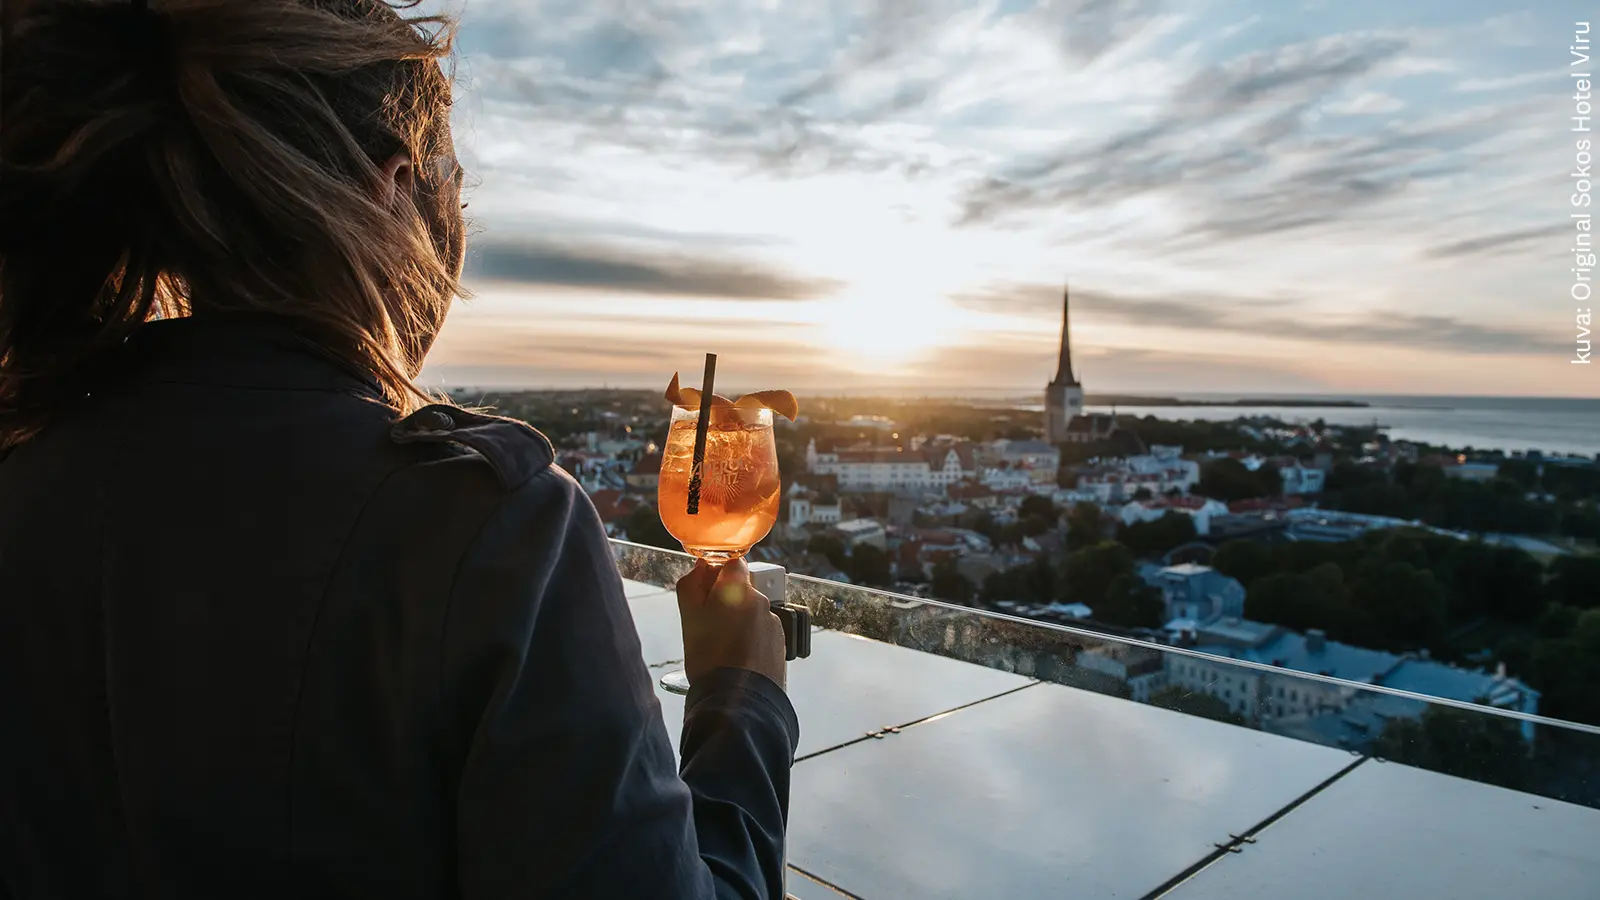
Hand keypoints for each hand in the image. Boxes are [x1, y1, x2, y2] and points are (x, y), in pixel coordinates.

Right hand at [676, 558, 786, 689]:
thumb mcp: (688, 618)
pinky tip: (737, 656)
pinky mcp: (780, 641)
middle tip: (709, 624)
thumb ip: (692, 585)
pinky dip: (751, 638)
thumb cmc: (709, 658)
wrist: (737, 699)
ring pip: (752, 612)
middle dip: (726, 601)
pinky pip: (762, 631)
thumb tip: (701, 568)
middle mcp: (760, 600)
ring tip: (723, 647)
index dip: (718, 574)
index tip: (707, 590)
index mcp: (737, 588)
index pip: (732, 563)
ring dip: (739, 621)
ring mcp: (773, 621)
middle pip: (742, 589)